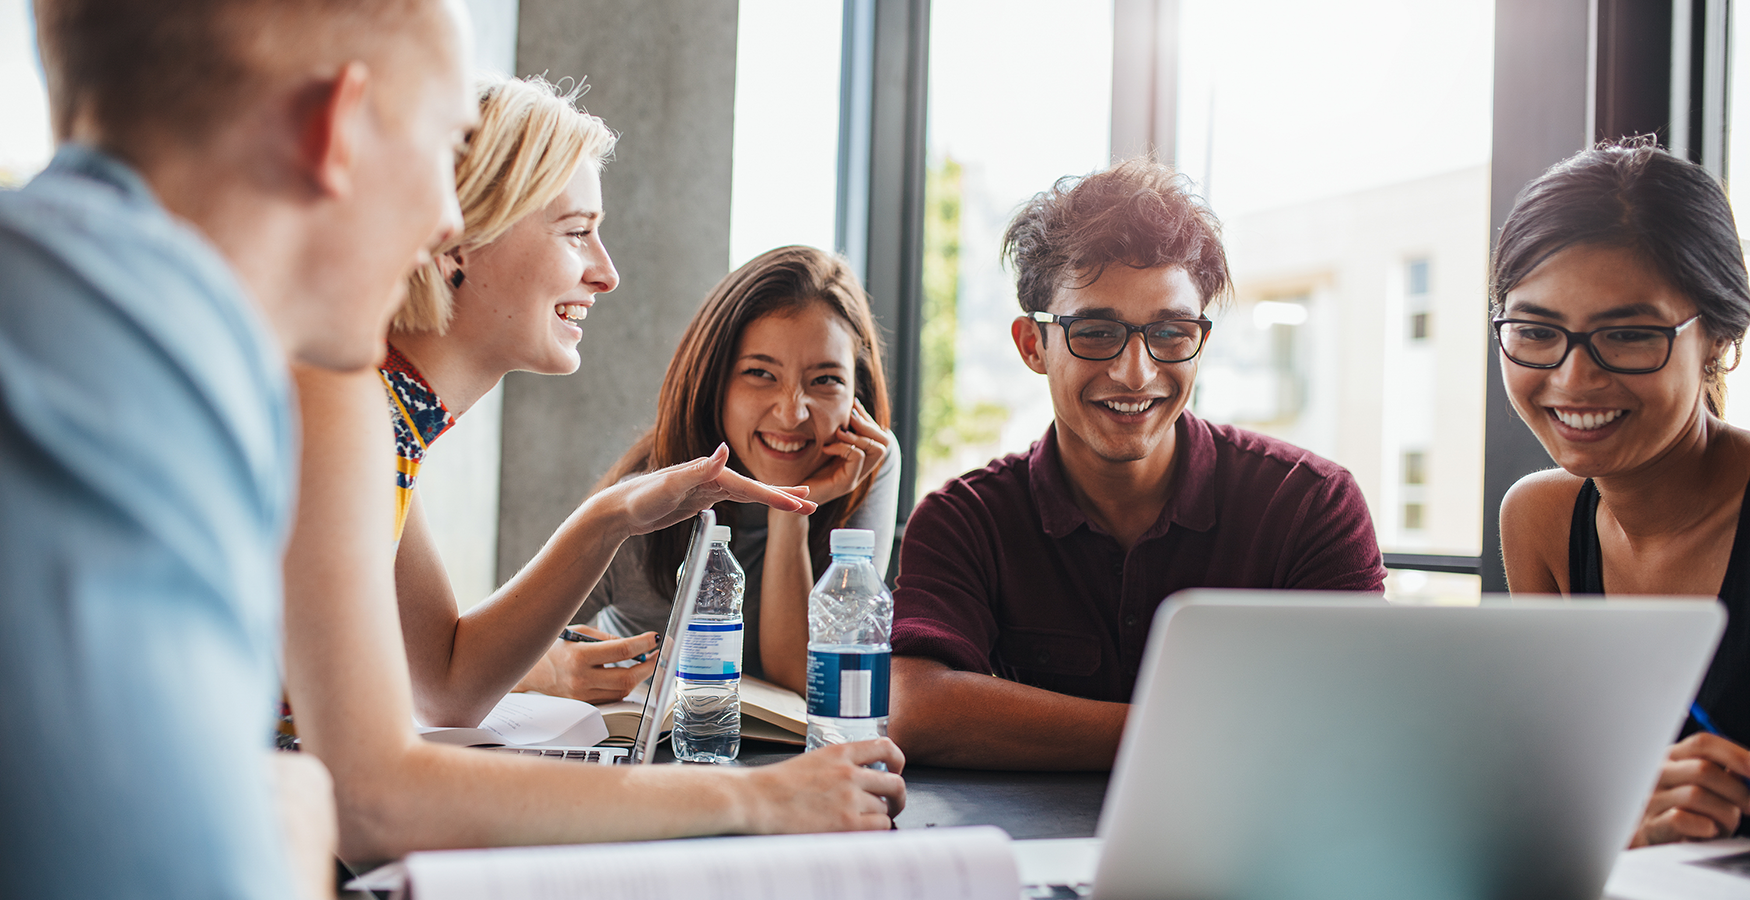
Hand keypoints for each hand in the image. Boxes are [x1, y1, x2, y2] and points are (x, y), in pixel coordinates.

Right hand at [513, 625, 657, 703]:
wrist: (530, 671)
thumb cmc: (554, 647)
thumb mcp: (578, 633)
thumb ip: (607, 638)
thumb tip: (634, 645)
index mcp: (579, 656)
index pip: (622, 651)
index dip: (644, 644)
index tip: (655, 638)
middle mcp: (581, 679)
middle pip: (627, 677)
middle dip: (648, 665)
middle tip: (657, 654)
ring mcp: (583, 695)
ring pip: (623, 690)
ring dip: (639, 677)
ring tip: (645, 662)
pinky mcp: (584, 703)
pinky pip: (612, 697)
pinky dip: (624, 687)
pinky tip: (628, 675)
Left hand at [607, 444, 815, 536]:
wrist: (620, 509)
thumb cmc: (640, 497)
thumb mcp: (669, 485)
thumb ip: (699, 469)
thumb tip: (725, 450)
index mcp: (710, 473)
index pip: (750, 487)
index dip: (777, 496)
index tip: (801, 503)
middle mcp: (713, 477)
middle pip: (756, 489)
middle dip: (784, 496)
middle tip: (813, 503)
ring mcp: (708, 488)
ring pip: (749, 494)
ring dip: (774, 498)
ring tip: (799, 503)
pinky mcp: (701, 499)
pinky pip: (736, 500)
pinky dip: (755, 501)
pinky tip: (763, 502)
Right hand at [737, 739, 906, 832]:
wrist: (757, 799)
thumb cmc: (776, 784)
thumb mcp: (812, 760)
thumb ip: (839, 765)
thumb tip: (861, 778)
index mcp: (840, 752)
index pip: (885, 747)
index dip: (898, 760)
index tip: (896, 769)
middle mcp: (849, 773)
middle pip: (895, 782)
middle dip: (897, 796)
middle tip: (891, 804)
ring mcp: (849, 798)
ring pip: (887, 807)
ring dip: (880, 815)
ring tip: (866, 820)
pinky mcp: (847, 822)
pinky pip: (880, 826)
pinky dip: (876, 829)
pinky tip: (862, 830)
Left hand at [797, 399, 892, 507]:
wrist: (790, 497)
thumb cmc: (802, 470)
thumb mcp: (821, 445)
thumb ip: (834, 432)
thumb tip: (845, 408)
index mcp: (857, 460)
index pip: (879, 436)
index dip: (868, 419)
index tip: (853, 406)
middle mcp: (861, 470)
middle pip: (885, 443)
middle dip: (869, 425)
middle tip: (849, 417)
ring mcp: (855, 478)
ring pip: (878, 450)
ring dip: (859, 435)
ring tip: (839, 432)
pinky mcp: (846, 483)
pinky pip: (857, 457)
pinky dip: (844, 446)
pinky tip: (827, 447)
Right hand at [1630, 732, 1749, 846]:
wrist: (1665, 842)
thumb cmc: (1694, 813)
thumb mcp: (1712, 788)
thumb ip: (1727, 773)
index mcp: (1677, 757)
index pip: (1703, 743)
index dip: (1735, 754)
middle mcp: (1660, 772)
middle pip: (1703, 769)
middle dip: (1737, 791)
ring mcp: (1653, 797)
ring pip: (1695, 795)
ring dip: (1723, 814)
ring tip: (1725, 824)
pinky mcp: (1651, 823)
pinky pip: (1680, 819)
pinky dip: (1703, 826)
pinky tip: (1708, 830)